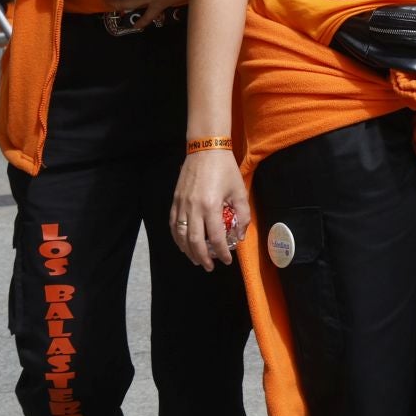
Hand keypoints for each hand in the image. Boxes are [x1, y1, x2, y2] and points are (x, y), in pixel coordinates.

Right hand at [171, 149, 248, 270]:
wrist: (205, 148)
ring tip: (196, 260)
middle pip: (194, 241)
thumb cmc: (225, 169)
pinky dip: (177, 238)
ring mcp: (181, 204)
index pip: (215, 237)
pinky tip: (183, 244)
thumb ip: (242, 215)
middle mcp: (193, 208)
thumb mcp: (239, 191)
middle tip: (210, 266)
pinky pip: (173, 224)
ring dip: (188, 251)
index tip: (227, 260)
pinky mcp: (175, 200)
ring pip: (180, 235)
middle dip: (203, 257)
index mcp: (211, 206)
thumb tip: (239, 235)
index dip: (222, 252)